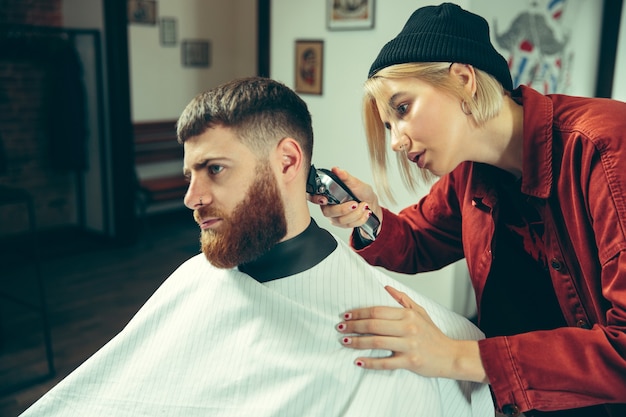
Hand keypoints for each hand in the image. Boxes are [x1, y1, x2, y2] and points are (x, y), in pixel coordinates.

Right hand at [311, 167, 381, 230]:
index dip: (315, 199)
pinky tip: (365, 213)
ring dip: (355, 214)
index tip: (324, 199)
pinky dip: (360, 219)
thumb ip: (345, 177)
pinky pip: (348, 225)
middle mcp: (329, 206)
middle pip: (328, 212)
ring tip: (364, 206)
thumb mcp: (356, 183)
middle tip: (355, 203)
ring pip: (340, 220)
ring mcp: (335, 217)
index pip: (314, 197)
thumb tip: (336, 169)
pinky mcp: (343, 225)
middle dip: (344, 209)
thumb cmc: (362, 193)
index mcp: (329, 194)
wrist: (372, 204)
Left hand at [336, 286, 486, 382]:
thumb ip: (402, 299)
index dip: (359, 313)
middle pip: (374, 324)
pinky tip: (358, 361)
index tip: (347, 315)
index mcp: (408, 315)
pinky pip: (385, 362)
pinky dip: (370, 362)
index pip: (377, 310)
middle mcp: (408, 328)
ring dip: (357, 342)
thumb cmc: (433, 335)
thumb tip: (386, 288)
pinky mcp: (409, 362)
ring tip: (345, 341)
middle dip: (354, 326)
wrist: (451, 356)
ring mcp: (409, 345)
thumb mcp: (420, 312)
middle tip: (340, 327)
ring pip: (376, 342)